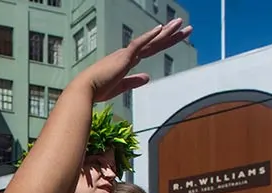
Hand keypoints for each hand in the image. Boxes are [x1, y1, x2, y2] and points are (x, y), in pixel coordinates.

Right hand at [77, 18, 191, 101]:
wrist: (84, 90)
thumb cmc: (98, 90)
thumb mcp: (120, 86)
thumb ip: (133, 81)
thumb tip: (147, 77)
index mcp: (127, 60)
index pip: (150, 49)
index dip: (164, 42)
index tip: (176, 37)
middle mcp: (128, 54)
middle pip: (154, 42)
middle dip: (171, 35)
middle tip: (187, 28)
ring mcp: (126, 55)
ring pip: (150, 41)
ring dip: (166, 32)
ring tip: (180, 24)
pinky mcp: (123, 57)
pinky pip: (138, 44)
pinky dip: (149, 36)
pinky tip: (160, 29)